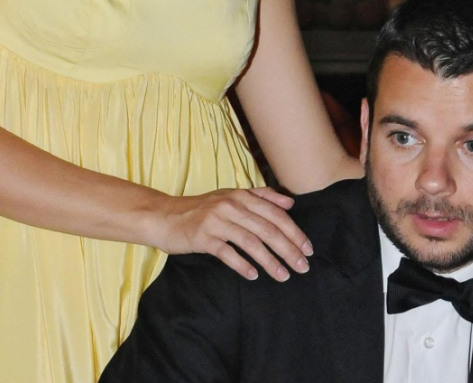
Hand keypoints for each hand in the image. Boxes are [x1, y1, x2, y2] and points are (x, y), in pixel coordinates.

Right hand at [155, 187, 312, 281]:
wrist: (165, 216)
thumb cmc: (202, 209)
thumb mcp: (231, 197)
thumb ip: (261, 197)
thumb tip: (290, 203)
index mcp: (241, 196)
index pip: (276, 215)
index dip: (295, 233)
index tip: (308, 250)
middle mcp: (231, 206)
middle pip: (268, 229)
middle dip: (289, 249)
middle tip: (302, 266)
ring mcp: (216, 221)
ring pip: (251, 242)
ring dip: (271, 261)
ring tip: (283, 275)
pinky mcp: (202, 237)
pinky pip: (227, 253)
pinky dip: (242, 265)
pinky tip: (254, 276)